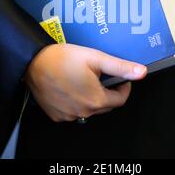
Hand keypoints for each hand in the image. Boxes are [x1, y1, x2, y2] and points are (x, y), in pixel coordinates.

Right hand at [25, 43, 146, 121]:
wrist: (32, 62)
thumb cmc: (62, 58)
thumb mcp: (95, 58)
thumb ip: (120, 67)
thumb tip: (141, 72)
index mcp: (96, 99)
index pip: (121, 99)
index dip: (123, 87)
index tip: (119, 78)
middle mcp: (84, 112)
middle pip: (105, 105)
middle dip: (106, 91)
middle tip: (98, 75)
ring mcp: (69, 115)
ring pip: (89, 109)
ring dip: (91, 97)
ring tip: (82, 79)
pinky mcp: (57, 115)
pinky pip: (73, 112)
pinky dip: (75, 102)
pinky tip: (69, 87)